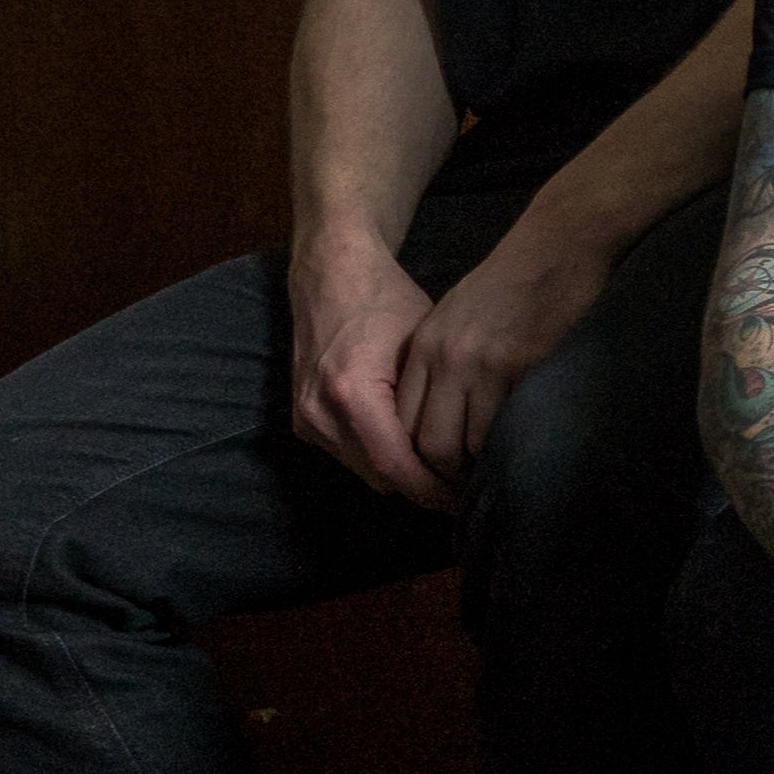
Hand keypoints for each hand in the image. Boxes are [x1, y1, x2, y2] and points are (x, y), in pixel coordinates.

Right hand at [288, 229, 447, 508]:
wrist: (330, 274)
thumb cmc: (385, 302)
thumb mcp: (425, 347)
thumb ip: (436, 402)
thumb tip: (471, 450)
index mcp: (350, 393)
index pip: (396, 466)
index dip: (435, 489)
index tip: (469, 499)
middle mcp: (319, 413)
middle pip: (380, 476)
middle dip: (425, 488)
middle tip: (469, 491)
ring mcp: (305, 418)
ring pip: (365, 471)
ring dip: (403, 476)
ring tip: (449, 474)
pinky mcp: (302, 419)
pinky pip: (348, 455)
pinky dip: (381, 459)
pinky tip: (416, 452)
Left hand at [391, 211, 611, 487]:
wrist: (554, 246)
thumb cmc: (513, 281)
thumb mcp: (456, 319)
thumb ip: (441, 363)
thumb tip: (444, 413)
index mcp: (425, 348)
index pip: (401, 422)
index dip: (415, 461)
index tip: (434, 481)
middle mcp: (443, 360)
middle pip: (425, 441)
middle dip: (440, 478)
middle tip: (460, 497)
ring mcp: (479, 365)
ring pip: (459, 443)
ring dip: (473, 470)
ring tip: (487, 484)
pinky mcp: (517, 366)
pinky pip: (499, 427)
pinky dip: (502, 450)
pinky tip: (513, 455)